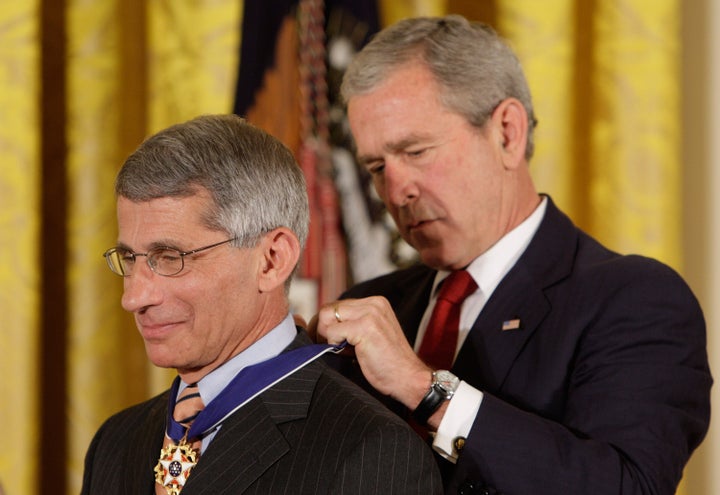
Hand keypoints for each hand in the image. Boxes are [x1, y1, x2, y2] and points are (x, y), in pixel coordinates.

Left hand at [316, 296, 432, 408]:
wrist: (408, 378)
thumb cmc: (389, 363)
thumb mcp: (371, 334)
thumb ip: (353, 323)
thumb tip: (323, 324)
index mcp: (375, 303)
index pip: (338, 305)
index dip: (329, 324)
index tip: (330, 341)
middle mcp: (373, 303)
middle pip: (329, 309)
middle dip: (324, 330)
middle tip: (332, 348)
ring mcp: (369, 313)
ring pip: (327, 317)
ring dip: (328, 337)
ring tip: (343, 351)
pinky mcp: (365, 327)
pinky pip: (332, 332)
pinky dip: (334, 345)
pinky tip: (349, 354)